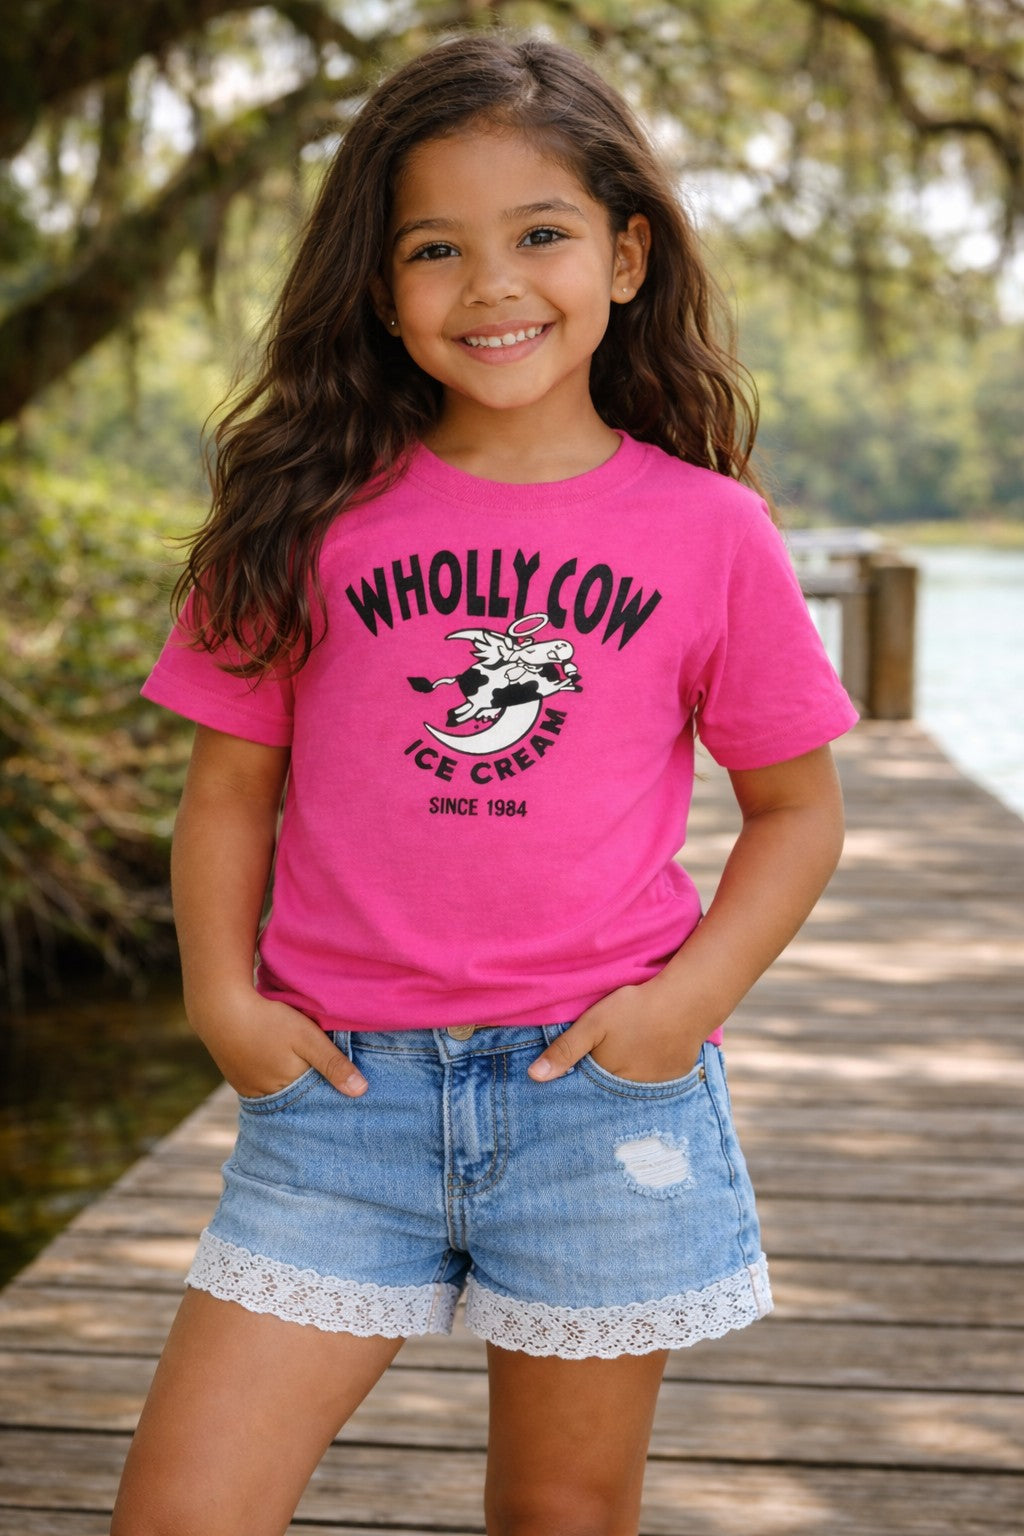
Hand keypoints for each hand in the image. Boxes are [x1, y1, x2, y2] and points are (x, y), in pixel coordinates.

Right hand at [187, 988, 367, 1097]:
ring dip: (292, 1082)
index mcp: (287, 1092)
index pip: (317, 1101)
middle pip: (298, 1099)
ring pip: (280, 1092)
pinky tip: (280, 1062)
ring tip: (302, 1066)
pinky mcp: (238, 1078)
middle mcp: (266, 1098)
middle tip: (324, 1073)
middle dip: (313, 1090)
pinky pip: (263, 1084)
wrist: (220, 1009)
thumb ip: (333, 1064)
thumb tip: (361, 1092)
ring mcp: (249, 1089)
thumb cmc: (268, 1022)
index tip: (347, 1086)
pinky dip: (275, 1076)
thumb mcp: (307, 1038)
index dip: (331, 1091)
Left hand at [527, 983, 706, 1083]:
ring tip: (629, 1051)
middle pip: (610, 1087)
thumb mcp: (594, 1024)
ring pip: (633, 1084)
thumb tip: (533, 1077)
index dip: (578, 1078)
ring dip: (628, 1073)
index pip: (586, 1087)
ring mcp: (657, 1085)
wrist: (687, 1001)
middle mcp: (632, 1089)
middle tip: (608, 1052)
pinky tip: (650, 1050)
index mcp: (608, 1077)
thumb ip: (564, 1050)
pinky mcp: (676, 1075)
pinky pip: (657, 1079)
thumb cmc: (636, 1009)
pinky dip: (651, 1069)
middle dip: (602, 1079)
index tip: (578, 1065)